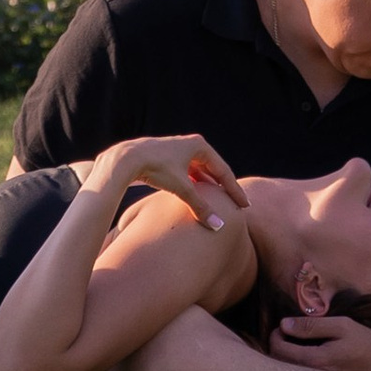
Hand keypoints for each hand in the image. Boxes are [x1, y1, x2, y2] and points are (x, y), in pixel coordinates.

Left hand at [85, 133, 245, 232]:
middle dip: (224, 188)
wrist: (125, 160)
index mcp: (199, 146)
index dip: (235, 190)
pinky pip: (187, 173)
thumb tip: (218, 226)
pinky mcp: (167, 158)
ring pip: (199, 171)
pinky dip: (194, 184)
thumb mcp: (181, 188)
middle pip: (214, 170)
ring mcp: (178, 150)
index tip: (245, 206)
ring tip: (219, 202)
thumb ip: (200, 207)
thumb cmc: (155, 169)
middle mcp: (190, 144)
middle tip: (237, 204)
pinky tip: (196, 195)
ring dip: (209, 186)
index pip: (223, 171)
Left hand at [266, 312, 370, 370]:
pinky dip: (299, 366)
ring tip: (300, 343)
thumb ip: (312, 325)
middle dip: (278, 345)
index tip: (285, 325)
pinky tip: (311, 356)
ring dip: (288, 356)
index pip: (278, 349)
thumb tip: (284, 324)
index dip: (276, 333)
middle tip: (289, 333)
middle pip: (279, 364)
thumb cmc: (367, 345)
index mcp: (314, 361)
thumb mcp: (342, 327)